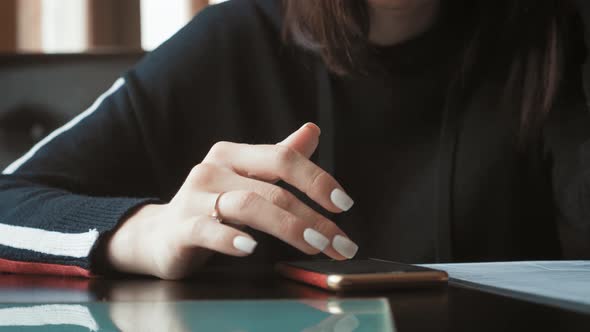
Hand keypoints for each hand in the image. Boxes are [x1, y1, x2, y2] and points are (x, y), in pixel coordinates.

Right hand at [106, 123, 357, 278]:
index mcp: (233, 154)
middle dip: (313, 218)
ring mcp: (194, 197)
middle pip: (272, 189)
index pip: (282, 158)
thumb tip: (313, 130)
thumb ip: (279, 157)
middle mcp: (213, 169)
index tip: (344, 204)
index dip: (316, 179)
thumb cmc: (211, 205)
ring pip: (248, 207)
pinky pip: (208, 230)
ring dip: (288, 228)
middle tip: (341, 243)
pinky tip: (252, 249)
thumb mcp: (247, 178)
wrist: (161, 234)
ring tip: (316, 247)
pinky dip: (231, 239)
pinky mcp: (180, 227)